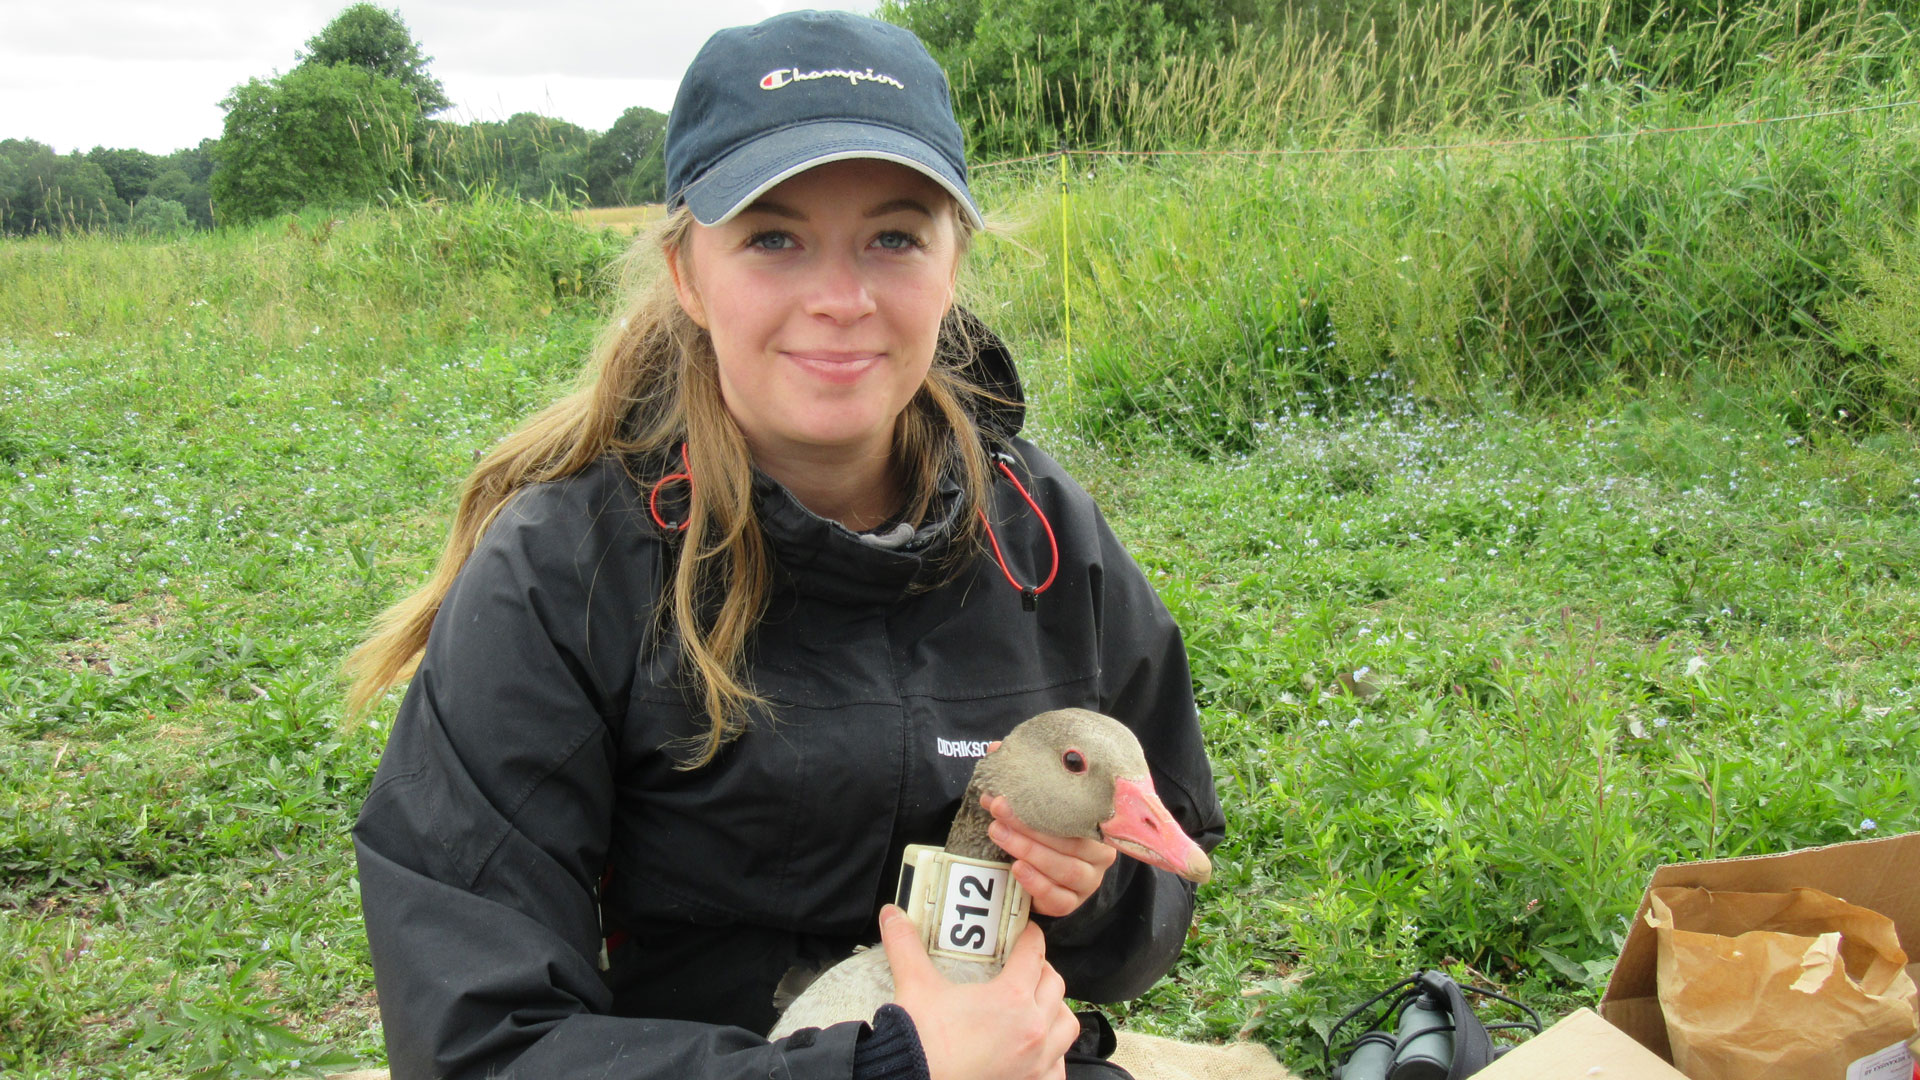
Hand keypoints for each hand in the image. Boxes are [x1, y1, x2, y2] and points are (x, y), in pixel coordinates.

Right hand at [879, 905, 1079, 1079]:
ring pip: (1066, 1026)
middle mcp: (1032, 1029)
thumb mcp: (915, 986)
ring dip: (1056, 1011)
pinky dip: (1054, 1055)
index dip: (1030, 937)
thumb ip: (905, 944)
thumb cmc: (919, 1041)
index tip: (1025, 933)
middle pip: (1054, 985)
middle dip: (1042, 971)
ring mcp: (1036, 1061)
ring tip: (1038, 1006)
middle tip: (1024, 967)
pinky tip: (1037, 1050)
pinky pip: (1058, 1068)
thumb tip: (892, 915)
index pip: (1034, 954)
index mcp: (1012, 998)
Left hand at [983, 794, 1118, 917]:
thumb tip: (991, 795)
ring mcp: (1088, 882)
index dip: (1049, 805)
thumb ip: (1021, 805)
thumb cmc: (1044, 838)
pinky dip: (1036, 883)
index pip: (1078, 814)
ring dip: (1030, 851)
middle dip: (1032, 828)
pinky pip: (1058, 898)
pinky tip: (1017, 868)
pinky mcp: (1071, 903)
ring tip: (1000, 835)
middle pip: (1071, 842)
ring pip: (1066, 869)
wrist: (1042, 876)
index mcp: (1097, 827)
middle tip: (999, 814)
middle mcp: (1099, 856)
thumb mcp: (1037, 818)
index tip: (1018, 796)